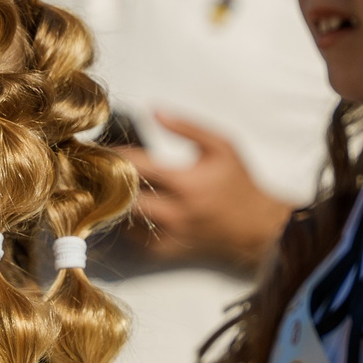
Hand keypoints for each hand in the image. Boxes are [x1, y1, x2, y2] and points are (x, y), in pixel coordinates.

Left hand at [120, 111, 294, 269]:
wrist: (255, 225)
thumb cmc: (238, 182)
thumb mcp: (221, 145)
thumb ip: (187, 126)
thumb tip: (154, 112)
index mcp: (186, 183)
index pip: (138, 166)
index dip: (117, 155)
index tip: (108, 149)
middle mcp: (175, 211)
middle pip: (125, 196)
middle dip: (115, 181)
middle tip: (110, 170)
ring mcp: (170, 233)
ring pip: (125, 218)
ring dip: (120, 202)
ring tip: (121, 188)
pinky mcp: (167, 250)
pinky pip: (134, 237)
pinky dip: (130, 221)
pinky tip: (137, 207)